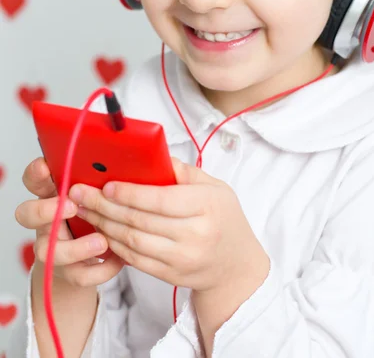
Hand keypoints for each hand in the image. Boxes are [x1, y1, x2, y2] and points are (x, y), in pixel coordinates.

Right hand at [15, 157, 123, 286]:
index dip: (36, 174)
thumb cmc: (94, 215)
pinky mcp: (67, 272)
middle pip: (27, 214)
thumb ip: (98, 182)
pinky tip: (119, 259)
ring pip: (49, 251)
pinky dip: (101, 269)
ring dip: (76, 247)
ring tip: (102, 241)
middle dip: (45, 210)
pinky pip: (78, 275)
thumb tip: (120, 164)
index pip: (34, 180)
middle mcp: (46, 221)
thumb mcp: (95, 194)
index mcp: (52, 195)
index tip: (45, 167)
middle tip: (72, 205)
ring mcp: (53, 247)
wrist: (89, 258)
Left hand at [68, 157, 268, 292]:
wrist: (236, 266)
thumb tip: (150, 156)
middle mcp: (195, 235)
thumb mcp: (214, 186)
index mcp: (206, 206)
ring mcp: (182, 259)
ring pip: (132, 241)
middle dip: (104, 205)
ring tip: (84, 209)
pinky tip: (101, 231)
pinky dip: (114, 245)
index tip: (106, 183)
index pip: (160, 199)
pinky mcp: (170, 276)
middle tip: (80, 193)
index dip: (129, 192)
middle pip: (139, 220)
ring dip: (103, 224)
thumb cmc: (224, 218)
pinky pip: (135, 260)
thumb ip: (183, 171)